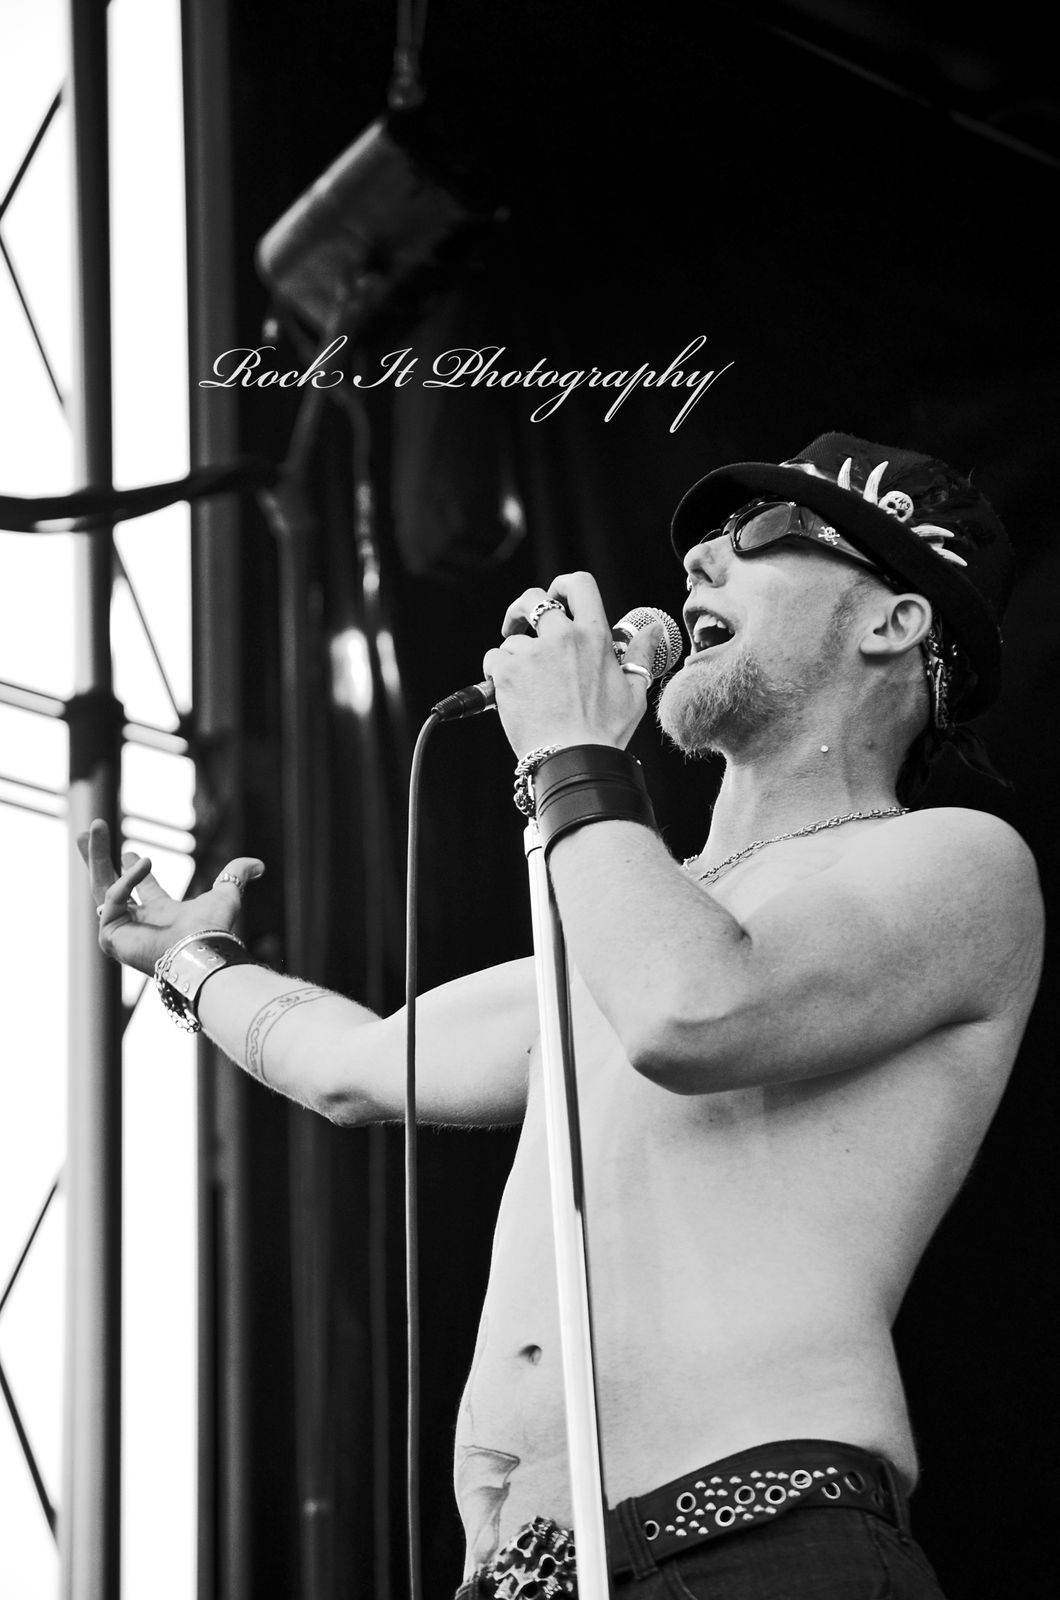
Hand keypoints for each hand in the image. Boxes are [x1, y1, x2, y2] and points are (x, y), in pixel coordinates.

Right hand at [78, 819, 264, 975]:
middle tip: (87, 831)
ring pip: (99, 886)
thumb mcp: (226, 893)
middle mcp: (137, 921)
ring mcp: (121, 929)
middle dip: (98, 858)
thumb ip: (236, 874)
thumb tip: (260, 864)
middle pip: (109, 884)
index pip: (142, 888)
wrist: (200, 949)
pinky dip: (129, 879)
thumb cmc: (213, 928)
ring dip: (94, 855)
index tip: (129, 852)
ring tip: (90, 827)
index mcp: (161, 913)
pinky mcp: (110, 936)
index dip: (134, 870)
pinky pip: (114, 897)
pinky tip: (144, 862)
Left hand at [482, 571, 666, 756]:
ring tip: (527, 688)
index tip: (555, 598)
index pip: (579, 585)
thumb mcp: (635, 692)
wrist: (572, 759)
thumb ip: (641, 655)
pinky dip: (496, 673)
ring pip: (513, 640)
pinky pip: (494, 659)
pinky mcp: (506, 672)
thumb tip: (653, 630)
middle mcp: (561, 637)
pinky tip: (511, 694)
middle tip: (517, 625)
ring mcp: (531, 653)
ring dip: (515, 658)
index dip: (563, 585)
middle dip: (522, 609)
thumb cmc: (605, 732)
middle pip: (533, 599)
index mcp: (594, 636)